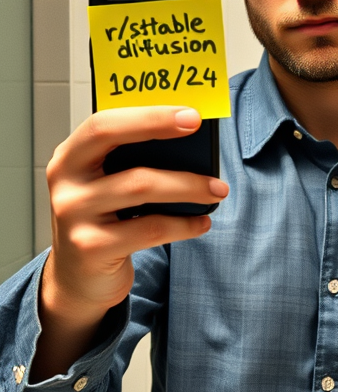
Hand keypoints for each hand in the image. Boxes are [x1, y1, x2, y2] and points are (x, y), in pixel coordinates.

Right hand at [40, 105, 227, 328]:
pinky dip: (184, 224)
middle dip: (158, 127)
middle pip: (112, 140)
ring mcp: (73, 215)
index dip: (146, 114)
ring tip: (217, 189)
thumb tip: (185, 137)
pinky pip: (150, 228)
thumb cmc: (103, 221)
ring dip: (187, 185)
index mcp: (70, 157)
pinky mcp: (91, 247)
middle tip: (198, 128)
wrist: (78, 278)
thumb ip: (132, 162)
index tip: (188, 113)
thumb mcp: (108, 186)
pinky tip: (201, 222)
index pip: (103, 123)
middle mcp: (65, 182)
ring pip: (140, 186)